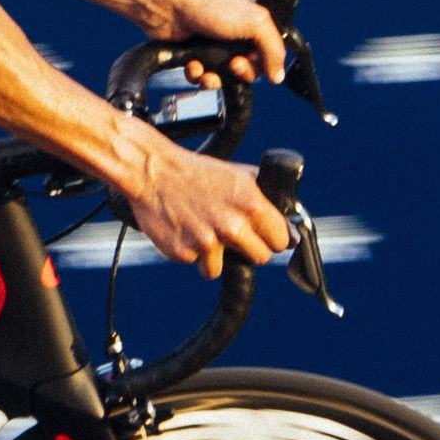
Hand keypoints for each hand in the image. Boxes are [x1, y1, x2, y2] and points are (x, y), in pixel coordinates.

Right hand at [122, 133, 291, 278]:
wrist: (152, 172)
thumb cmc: (193, 172)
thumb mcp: (236, 175)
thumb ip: (263, 196)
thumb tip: (287, 217)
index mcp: (250, 204)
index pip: (281, 240)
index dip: (274, 239)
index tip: (265, 237)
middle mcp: (232, 226)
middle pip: (260, 258)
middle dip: (249, 250)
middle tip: (232, 236)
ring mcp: (208, 242)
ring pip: (224, 267)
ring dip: (215, 256)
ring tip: (202, 230)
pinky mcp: (184, 253)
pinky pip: (197, 264)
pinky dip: (191, 253)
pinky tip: (185, 231)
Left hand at [150, 0, 286, 88]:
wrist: (166, 7)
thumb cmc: (207, 4)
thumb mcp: (254, 21)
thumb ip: (274, 48)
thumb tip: (279, 75)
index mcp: (255, 19)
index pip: (270, 51)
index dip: (264, 62)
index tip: (256, 62)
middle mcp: (237, 32)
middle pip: (249, 68)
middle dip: (240, 72)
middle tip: (232, 64)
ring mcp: (215, 44)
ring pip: (224, 76)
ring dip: (216, 78)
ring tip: (208, 70)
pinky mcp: (195, 54)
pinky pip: (203, 76)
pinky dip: (198, 75)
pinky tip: (193, 65)